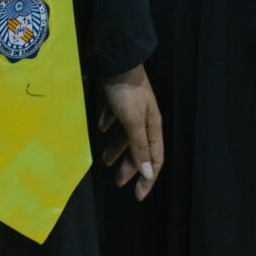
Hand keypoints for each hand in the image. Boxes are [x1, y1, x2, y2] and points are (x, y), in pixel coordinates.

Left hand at [94, 65, 163, 200]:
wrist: (118, 60)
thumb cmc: (126, 93)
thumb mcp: (133, 122)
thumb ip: (140, 147)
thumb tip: (150, 174)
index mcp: (153, 127)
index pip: (155, 160)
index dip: (148, 179)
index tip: (138, 196)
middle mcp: (146, 119)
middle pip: (140, 149)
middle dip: (130, 166)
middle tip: (117, 181)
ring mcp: (134, 108)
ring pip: (127, 134)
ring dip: (117, 148)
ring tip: (105, 159)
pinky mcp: (121, 98)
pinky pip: (116, 117)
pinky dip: (109, 124)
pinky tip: (101, 127)